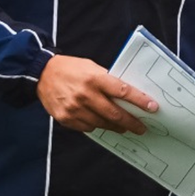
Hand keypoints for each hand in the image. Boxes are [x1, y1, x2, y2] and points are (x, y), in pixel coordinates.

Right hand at [37, 55, 157, 133]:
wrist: (42, 74)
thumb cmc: (70, 68)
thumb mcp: (91, 67)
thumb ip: (107, 80)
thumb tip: (127, 94)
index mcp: (94, 78)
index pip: (123, 91)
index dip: (140, 101)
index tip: (152, 107)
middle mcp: (85, 94)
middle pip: (115, 113)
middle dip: (131, 122)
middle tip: (141, 127)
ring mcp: (74, 108)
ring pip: (102, 124)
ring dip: (116, 127)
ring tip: (123, 127)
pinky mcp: (66, 119)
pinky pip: (87, 128)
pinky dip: (96, 126)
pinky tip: (100, 122)